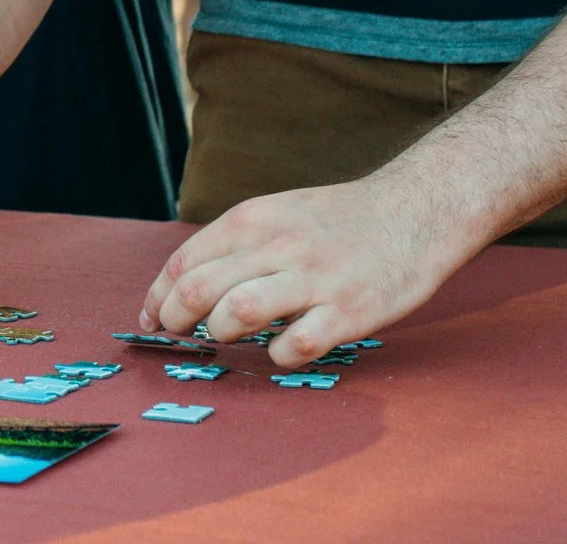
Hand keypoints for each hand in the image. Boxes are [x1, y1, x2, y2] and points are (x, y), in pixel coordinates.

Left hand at [136, 175, 471, 369]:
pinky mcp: (347, 312)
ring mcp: (313, 280)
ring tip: (229, 336)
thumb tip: (183, 285)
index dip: (158, 297)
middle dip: (175, 321)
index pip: (185, 262)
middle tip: (178, 334)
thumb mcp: (280, 212)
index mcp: (255, 219)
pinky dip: (276, 356)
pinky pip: (293, 346)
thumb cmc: (339, 220)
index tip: (151, 318)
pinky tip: (281, 348)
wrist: (415, 210)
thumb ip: (236, 244)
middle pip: (199, 291)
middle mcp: (278, 246)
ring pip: (237, 314)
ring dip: (222, 334)